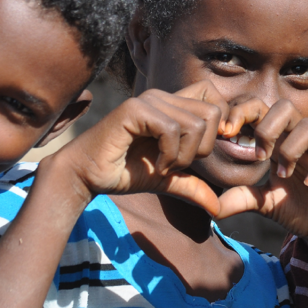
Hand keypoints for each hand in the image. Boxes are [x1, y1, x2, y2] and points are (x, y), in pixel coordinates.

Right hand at [48, 80, 228, 215]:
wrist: (88, 176)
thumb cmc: (125, 172)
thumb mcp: (168, 180)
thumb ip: (194, 187)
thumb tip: (219, 210)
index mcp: (174, 106)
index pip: (214, 98)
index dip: (220, 124)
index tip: (202, 153)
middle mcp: (164, 97)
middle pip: (213, 113)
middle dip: (202, 147)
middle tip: (178, 164)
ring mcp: (149, 100)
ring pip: (195, 124)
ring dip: (183, 156)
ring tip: (163, 167)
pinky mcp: (135, 109)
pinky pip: (172, 130)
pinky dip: (169, 155)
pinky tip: (155, 166)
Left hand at [216, 99, 307, 251]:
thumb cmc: (298, 210)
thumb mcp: (264, 204)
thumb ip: (240, 199)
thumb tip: (210, 205)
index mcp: (279, 142)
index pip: (261, 110)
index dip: (243, 113)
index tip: (227, 134)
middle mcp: (300, 141)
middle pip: (285, 107)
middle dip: (267, 127)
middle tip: (260, 156)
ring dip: (291, 148)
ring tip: (284, 174)